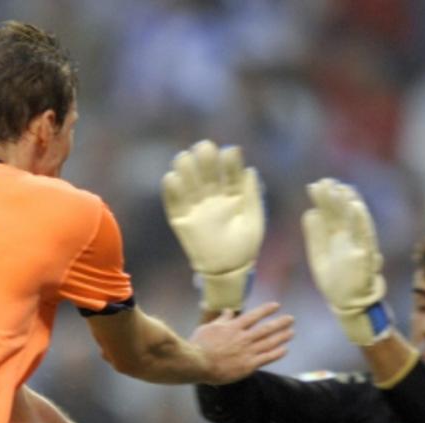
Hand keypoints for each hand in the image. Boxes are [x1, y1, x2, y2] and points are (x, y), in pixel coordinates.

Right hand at [162, 140, 263, 310]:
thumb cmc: (245, 247)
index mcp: (233, 194)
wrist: (228, 272)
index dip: (229, 161)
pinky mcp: (182, 221)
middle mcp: (213, 197)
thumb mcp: (254, 221)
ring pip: (188, 183)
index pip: (229, 172)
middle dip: (205, 159)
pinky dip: (171, 191)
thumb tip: (250, 170)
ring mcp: (197, 207)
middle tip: (204, 148)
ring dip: (185, 169)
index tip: (230, 151)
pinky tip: (171, 178)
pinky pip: (173, 203)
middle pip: (206, 172)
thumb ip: (252, 196)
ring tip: (184, 158)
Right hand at [190, 301, 294, 384]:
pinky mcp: (248, 366)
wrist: (198, 363)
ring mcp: (247, 351)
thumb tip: (229, 310)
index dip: (267, 310)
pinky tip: (285, 349)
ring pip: (269, 342)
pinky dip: (277, 353)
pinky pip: (266, 358)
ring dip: (282, 336)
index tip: (276, 305)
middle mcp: (243, 337)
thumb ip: (222, 320)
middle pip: (266, 328)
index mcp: (234, 327)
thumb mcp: (208, 328)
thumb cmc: (199, 346)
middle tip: (291, 319)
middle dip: (280, 322)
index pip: (254, 315)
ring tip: (291, 332)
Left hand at [301, 178, 391, 345]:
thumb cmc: (334, 281)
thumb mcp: (318, 255)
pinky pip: (364, 235)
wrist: (348, 303)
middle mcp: (348, 237)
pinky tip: (355, 205)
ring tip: (340, 188)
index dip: (323, 200)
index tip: (314, 185)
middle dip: (334, 197)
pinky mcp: (365, 254)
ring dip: (348, 204)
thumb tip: (309, 212)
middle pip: (341, 213)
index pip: (329, 213)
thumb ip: (315, 235)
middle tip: (325, 181)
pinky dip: (360, 220)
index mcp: (336, 237)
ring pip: (354, 219)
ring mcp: (358, 243)